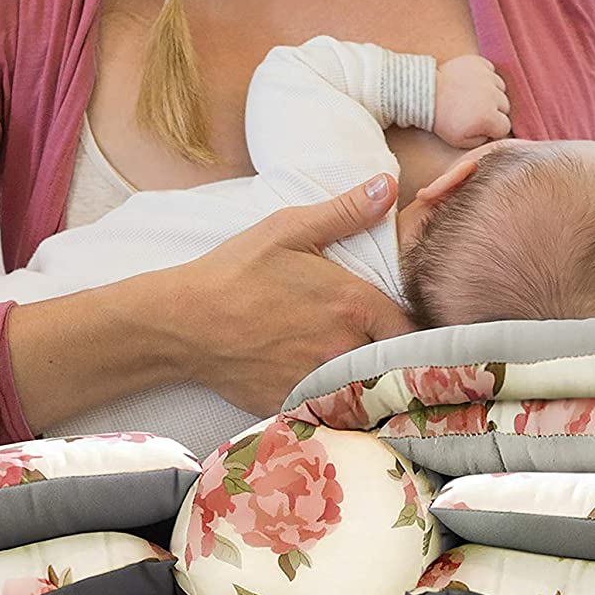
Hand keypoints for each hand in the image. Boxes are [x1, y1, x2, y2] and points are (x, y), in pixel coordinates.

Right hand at [161, 174, 417, 417]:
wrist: (183, 323)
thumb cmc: (235, 272)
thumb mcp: (288, 229)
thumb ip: (345, 211)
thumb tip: (388, 185)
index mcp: (352, 305)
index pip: (410, 328)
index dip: (410, 328)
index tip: (398, 324)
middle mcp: (344, 348)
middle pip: (390, 361)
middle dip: (388, 354)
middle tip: (374, 343)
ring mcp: (320, 382)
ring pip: (362, 387)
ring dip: (360, 377)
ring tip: (343, 362)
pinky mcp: (296, 406)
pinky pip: (328, 408)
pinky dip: (327, 399)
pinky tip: (310, 380)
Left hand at [434, 54, 510, 147]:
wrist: (425, 93)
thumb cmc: (441, 119)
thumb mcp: (459, 141)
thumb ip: (481, 141)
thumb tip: (491, 133)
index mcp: (488, 117)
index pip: (504, 126)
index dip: (493, 128)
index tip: (480, 125)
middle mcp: (492, 95)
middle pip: (504, 106)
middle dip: (493, 110)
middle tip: (474, 110)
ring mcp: (487, 77)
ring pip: (500, 88)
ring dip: (491, 93)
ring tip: (472, 96)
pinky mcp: (479, 63)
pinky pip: (491, 71)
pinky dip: (485, 76)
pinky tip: (471, 83)